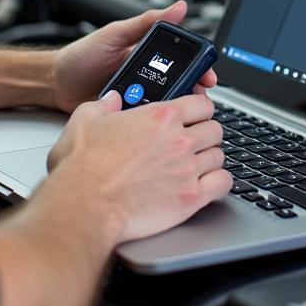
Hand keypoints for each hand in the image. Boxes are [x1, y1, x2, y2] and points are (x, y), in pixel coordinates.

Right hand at [46, 91, 230, 242]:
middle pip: (215, 130)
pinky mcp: (191, 198)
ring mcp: (188, 169)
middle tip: (196, 142)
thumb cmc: (82, 167)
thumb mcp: (84, 121)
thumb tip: (113, 99)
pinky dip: (219, 183)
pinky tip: (208, 184)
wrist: (85, 206)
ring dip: (210, 159)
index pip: (203, 103)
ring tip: (198, 165)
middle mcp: (179, 140)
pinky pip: (223, 183)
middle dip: (206, 134)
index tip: (195, 116)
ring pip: (219, 156)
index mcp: (160, 116)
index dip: (200, 109)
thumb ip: (103, 105)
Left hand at [51, 0, 217, 114]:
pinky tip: (155, 122)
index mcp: (148, 54)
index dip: (199, 68)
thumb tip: (177, 6)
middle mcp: (147, 76)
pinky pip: (146, 119)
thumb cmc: (81, 55)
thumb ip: (145, 22)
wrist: (54, 83)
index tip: (207, 75)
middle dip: (192, 90)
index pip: (183, 60)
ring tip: (176, 109)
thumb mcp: (114, 34)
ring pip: (166, 104)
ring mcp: (138, 96)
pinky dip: (153, 121)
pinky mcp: (128, 114)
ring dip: (173, 107)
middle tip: (198, 96)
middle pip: (180, 85)